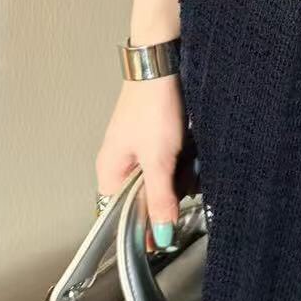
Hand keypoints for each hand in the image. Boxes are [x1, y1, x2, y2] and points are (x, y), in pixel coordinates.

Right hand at [95, 75, 187, 252]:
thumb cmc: (151, 106)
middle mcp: (121, 164)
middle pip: (147, 198)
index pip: (123, 216)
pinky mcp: (157, 139)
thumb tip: (161, 235)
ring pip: (163, 180)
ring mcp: (139, 151)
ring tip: (186, 154)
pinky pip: (172, 162)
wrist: (162, 65)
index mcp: (110, 173)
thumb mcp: (158, 160)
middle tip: (181, 175)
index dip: (146, 226)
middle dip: (169, 192)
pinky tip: (190, 146)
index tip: (168, 234)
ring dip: (180, 174)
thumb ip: (159, 200)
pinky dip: (183, 158)